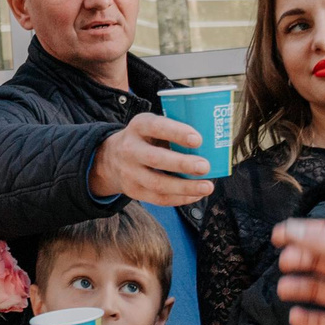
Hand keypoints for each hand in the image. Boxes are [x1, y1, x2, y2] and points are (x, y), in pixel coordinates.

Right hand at [89, 114, 214, 206]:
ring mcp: (130, 173)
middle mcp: (130, 149)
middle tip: (206, 166)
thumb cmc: (145, 139)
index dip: (177, 132)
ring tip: (207, 186)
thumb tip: (213, 141)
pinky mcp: (134, 191)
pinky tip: (196, 195)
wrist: (111, 159)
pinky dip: (180, 198)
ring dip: (185, 187)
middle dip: (183, 164)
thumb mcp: (152, 126)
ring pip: (158, 184)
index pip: (156, 127)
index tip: (198, 139)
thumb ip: (174, 130)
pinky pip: (159, 198)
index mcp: (138, 126)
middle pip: (155, 159)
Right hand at [272, 218, 324, 324]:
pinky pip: (319, 321)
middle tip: (286, 264)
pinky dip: (305, 319)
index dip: (300, 233)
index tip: (277, 236)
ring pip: (315, 290)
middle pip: (316, 261)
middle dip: (298, 260)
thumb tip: (292, 229)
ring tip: (285, 290)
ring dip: (298, 288)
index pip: (324, 236)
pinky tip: (296, 317)